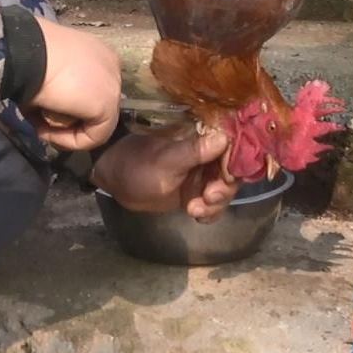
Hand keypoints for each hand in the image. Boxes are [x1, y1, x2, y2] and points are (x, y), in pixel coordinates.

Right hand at [19, 18, 120, 150]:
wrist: (27, 53)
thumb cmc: (29, 54)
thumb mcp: (45, 64)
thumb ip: (57, 82)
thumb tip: (51, 103)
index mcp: (98, 52)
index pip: (91, 88)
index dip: (69, 105)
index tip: (44, 110)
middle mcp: (112, 66)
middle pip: (94, 105)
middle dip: (70, 119)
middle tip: (42, 123)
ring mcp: (113, 86)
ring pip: (95, 124)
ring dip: (67, 132)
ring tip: (42, 128)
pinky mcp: (107, 106)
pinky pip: (93, 136)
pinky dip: (70, 141)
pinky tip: (48, 132)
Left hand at [90, 127, 238, 221]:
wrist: (117, 182)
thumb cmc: (138, 165)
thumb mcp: (167, 160)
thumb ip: (194, 151)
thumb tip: (224, 137)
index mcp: (201, 136)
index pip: (232, 145)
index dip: (234, 163)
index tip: (225, 177)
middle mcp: (207, 152)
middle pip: (233, 171)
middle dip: (224, 188)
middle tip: (208, 198)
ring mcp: (203, 172)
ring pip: (224, 190)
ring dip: (215, 203)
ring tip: (194, 210)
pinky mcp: (197, 190)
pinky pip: (214, 203)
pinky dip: (210, 212)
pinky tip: (197, 216)